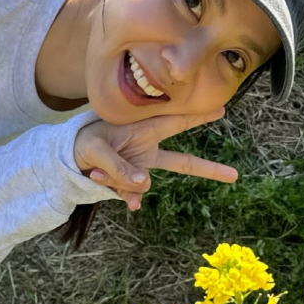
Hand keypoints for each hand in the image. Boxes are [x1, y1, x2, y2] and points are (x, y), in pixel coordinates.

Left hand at [74, 108, 237, 210]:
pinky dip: (112, 189)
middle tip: (234, 175)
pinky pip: (129, 194)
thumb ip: (119, 166)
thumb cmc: (84, 142)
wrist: (68, 158)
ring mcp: (140, 169)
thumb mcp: (96, 149)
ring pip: (143, 183)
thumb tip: (144, 185)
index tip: (220, 109)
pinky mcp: (130, 184)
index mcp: (143, 131)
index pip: (175, 122)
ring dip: (118, 179)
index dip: (197, 116)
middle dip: (209, 170)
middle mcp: (147, 150)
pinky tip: (99, 179)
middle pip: (183, 162)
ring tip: (96, 168)